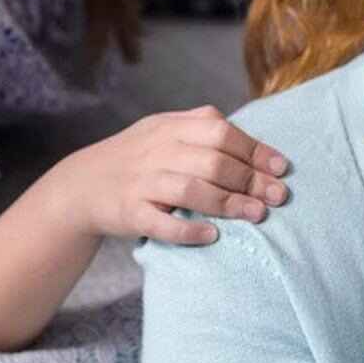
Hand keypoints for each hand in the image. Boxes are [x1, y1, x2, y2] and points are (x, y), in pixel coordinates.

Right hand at [47, 105, 290, 245]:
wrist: (81, 185)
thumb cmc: (139, 157)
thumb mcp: (166, 130)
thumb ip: (205, 129)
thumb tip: (260, 148)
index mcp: (172, 126)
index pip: (221, 132)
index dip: (255, 150)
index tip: (282, 168)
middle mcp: (157, 150)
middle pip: (212, 161)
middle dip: (251, 179)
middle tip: (278, 196)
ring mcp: (141, 181)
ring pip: (191, 189)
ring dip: (229, 203)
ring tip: (257, 215)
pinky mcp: (128, 211)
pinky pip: (160, 221)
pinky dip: (188, 229)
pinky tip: (212, 235)